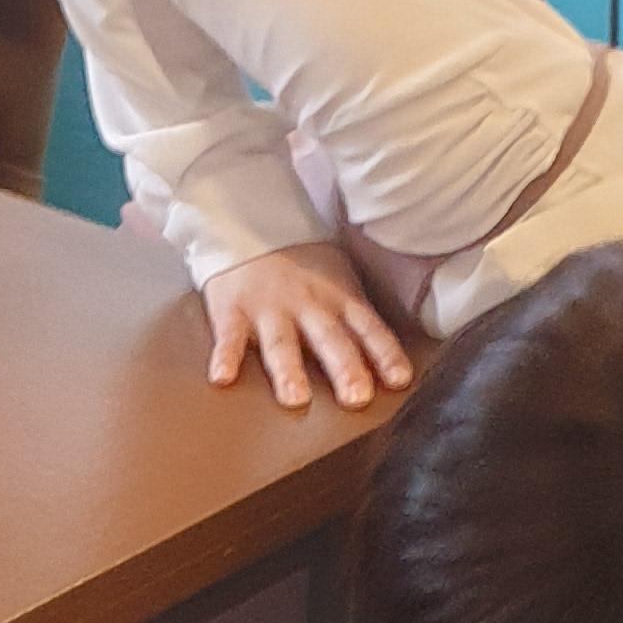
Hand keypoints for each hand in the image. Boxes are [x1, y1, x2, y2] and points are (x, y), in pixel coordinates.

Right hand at [201, 241, 413, 410]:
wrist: (249, 223)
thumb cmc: (301, 264)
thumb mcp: (338, 278)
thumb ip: (357, 317)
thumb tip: (391, 364)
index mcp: (339, 298)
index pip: (368, 327)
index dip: (385, 353)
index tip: (399, 381)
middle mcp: (308, 305)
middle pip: (330, 339)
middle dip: (344, 368)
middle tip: (357, 398)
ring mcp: (268, 309)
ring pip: (281, 343)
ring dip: (289, 371)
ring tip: (295, 399)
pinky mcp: (232, 311)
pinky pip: (229, 337)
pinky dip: (225, 357)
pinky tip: (223, 378)